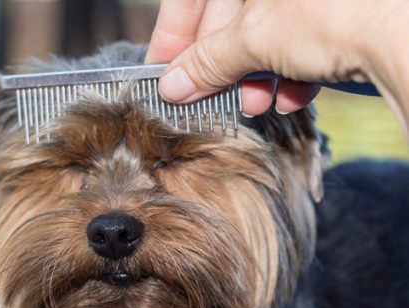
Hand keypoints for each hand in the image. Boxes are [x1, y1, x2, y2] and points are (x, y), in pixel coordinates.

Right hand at [146, 0, 408, 123]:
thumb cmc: (334, 9)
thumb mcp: (257, 37)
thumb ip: (210, 61)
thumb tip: (172, 85)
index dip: (173, 34)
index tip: (163, 71)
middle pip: (231, 16)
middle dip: (218, 63)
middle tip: (204, 98)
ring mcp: (309, 0)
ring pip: (267, 32)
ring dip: (255, 74)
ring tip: (252, 103)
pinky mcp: (338, 15)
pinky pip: (303, 41)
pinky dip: (293, 72)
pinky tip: (292, 97)